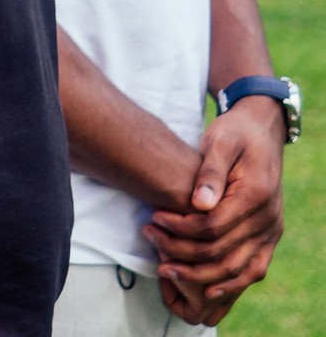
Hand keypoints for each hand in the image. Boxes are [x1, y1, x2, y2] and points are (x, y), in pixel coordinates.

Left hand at [144, 97, 284, 319]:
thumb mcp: (220, 142)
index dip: (180, 227)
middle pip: (220, 251)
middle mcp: (268, 220)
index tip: (153, 218)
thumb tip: (199, 203)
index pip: (212, 226)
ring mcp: (271, 232)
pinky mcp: (268, 238)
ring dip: (199, 273)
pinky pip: (253, 270)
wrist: (261, 133)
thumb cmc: (235, 134)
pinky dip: (230, 283)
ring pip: (236, 268)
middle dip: (180, 250)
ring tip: (164, 267)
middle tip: (149, 236)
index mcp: (255, 196)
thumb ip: (210, 172)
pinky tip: (204, 288)